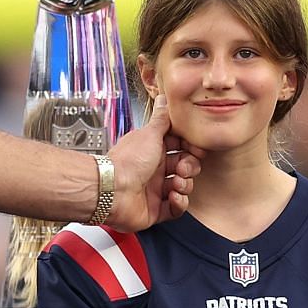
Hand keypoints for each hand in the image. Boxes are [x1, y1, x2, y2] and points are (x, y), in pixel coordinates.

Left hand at [106, 98, 202, 227]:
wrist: (111, 190)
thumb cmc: (128, 161)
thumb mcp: (149, 134)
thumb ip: (161, 118)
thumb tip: (165, 98)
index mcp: (153, 150)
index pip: (180, 147)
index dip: (191, 148)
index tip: (196, 148)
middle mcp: (154, 169)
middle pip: (184, 167)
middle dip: (189, 167)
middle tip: (182, 168)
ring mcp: (154, 190)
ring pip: (183, 187)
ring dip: (185, 185)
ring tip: (176, 183)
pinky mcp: (154, 209)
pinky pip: (175, 208)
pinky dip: (179, 203)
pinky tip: (174, 197)